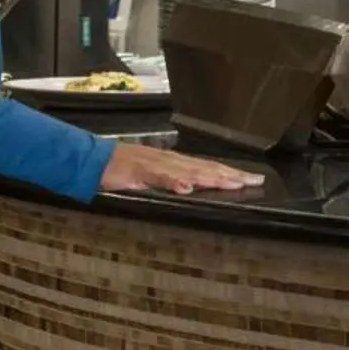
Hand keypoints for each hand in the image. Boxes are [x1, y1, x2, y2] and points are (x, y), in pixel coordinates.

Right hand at [100, 141, 263, 195]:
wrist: (93, 160)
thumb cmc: (123, 170)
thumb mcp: (152, 178)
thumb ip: (171, 182)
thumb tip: (192, 190)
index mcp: (175, 163)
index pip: (209, 167)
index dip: (231, 173)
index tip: (253, 179)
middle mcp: (171, 160)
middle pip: (206, 167)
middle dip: (231, 174)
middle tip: (255, 180)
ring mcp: (156, 164)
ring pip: (189, 170)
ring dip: (211, 176)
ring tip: (232, 183)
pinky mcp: (139, 171)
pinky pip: (159, 177)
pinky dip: (173, 181)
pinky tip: (187, 187)